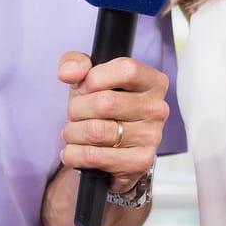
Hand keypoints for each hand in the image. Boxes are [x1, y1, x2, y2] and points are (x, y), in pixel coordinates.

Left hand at [58, 51, 167, 192]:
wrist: (109, 152)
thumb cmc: (102, 110)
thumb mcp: (88, 80)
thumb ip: (76, 63)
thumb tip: (68, 73)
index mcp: (153, 82)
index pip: (126, 69)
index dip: (95, 78)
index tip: (86, 87)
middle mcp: (157, 109)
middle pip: (105, 102)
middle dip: (76, 109)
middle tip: (75, 114)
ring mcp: (151, 137)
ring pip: (95, 131)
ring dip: (72, 132)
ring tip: (73, 133)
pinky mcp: (139, 162)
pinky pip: (93, 156)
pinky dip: (74, 154)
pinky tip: (75, 151)